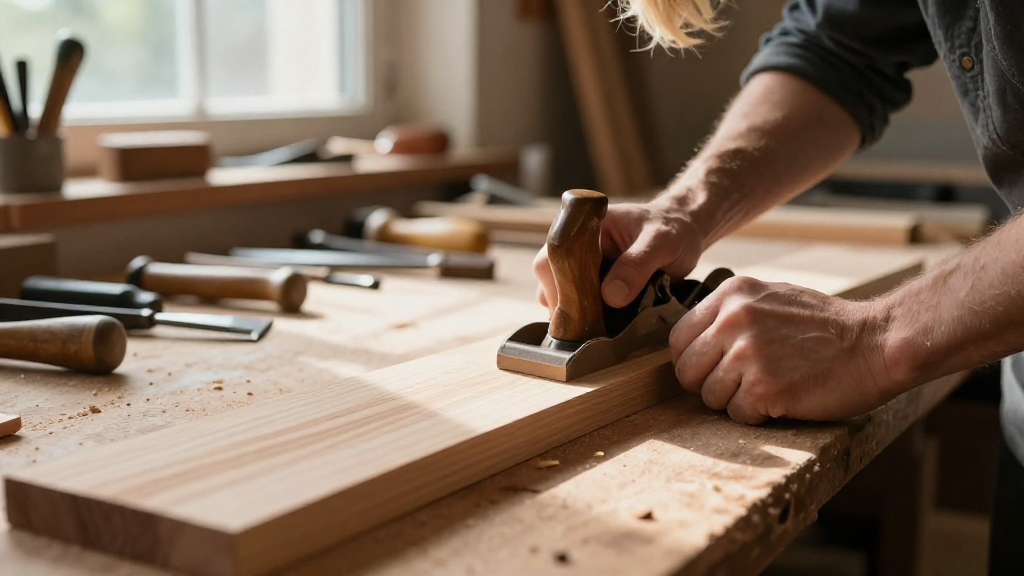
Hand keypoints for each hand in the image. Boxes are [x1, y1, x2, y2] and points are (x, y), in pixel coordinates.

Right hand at [533, 200, 703, 312]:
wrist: (685, 232)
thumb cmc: (672, 229)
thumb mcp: (661, 242)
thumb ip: (636, 265)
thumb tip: (610, 296)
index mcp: (584, 228)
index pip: (555, 255)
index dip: (558, 283)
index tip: (578, 309)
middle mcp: (576, 248)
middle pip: (551, 280)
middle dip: (566, 306)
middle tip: (590, 327)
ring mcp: (583, 269)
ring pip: (561, 296)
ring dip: (575, 315)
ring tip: (597, 329)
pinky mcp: (593, 287)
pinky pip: (579, 306)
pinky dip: (587, 320)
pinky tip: (602, 328)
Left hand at [669, 276, 894, 423]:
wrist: (876, 342)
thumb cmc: (827, 327)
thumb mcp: (771, 299)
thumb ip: (732, 314)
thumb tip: (698, 340)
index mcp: (732, 295)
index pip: (678, 338)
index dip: (691, 361)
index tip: (710, 370)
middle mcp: (733, 320)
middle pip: (686, 371)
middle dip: (708, 385)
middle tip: (739, 386)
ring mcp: (747, 353)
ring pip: (709, 397)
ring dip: (735, 402)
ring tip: (769, 389)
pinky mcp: (764, 387)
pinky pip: (737, 415)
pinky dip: (757, 416)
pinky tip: (782, 400)